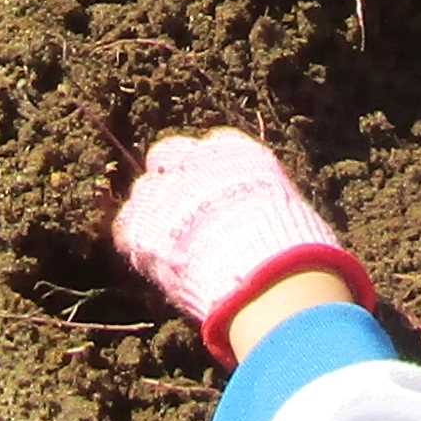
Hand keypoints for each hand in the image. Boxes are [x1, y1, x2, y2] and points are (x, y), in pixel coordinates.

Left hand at [113, 129, 370, 365]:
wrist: (267, 276)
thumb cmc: (293, 249)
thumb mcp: (291, 213)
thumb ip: (268, 205)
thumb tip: (272, 223)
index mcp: (237, 154)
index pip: (215, 144)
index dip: (210, 167)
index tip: (215, 188)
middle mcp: (196, 162)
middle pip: (169, 156)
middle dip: (174, 179)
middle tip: (186, 214)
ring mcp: (165, 192)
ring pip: (145, 190)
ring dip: (153, 211)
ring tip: (171, 243)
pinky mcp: (143, 229)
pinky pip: (126, 227)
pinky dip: (137, 242)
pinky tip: (154, 260)